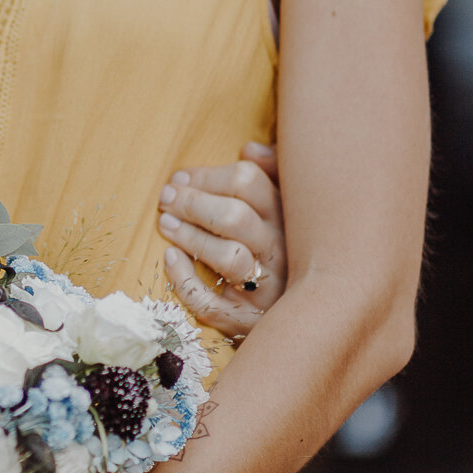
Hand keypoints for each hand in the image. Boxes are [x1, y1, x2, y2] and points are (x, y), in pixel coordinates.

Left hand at [157, 144, 285, 339]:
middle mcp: (281, 251)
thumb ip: (273, 174)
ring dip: (191, 237)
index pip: (247, 181)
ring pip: (229, 259)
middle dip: (193, 203)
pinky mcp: (247, 323)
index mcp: (287, 217)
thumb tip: (249, 149)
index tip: (179, 178)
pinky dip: (187, 281)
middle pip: (235, 217)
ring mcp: (267, 289)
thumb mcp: (288, 209)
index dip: (207, 176)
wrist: (307, 315)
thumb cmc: (286, 250)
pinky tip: (170, 260)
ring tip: (166, 224)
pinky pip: (213, 305)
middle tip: (166, 199)